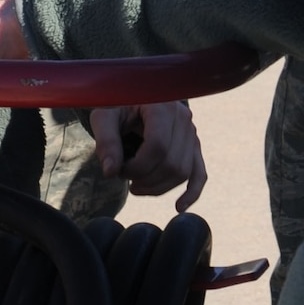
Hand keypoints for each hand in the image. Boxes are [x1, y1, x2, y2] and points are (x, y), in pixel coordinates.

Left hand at [90, 101, 206, 207]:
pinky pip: (199, 172)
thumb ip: (106, 141)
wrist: (132, 97)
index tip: (117, 170)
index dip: (137, 167)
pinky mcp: (193, 145)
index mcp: (162, 106)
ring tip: (135, 186)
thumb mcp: (104, 117)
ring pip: (183, 172)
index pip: (158, 146)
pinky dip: (192, 192)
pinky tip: (179, 207)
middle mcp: (183, 117)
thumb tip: (111, 171)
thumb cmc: (115, 105)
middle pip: (171, 163)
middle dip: (145, 178)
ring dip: (158, 187)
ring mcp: (191, 132)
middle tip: (123, 176)